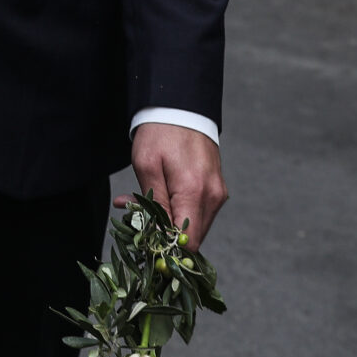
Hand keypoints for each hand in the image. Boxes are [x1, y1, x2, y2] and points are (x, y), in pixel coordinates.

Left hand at [127, 123, 226, 247]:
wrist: (181, 107)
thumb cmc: (160, 133)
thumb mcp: (146, 166)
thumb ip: (153, 203)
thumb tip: (155, 234)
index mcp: (195, 192)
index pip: (188, 242)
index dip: (168, 249)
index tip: (146, 241)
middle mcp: (213, 196)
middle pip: (193, 238)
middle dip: (165, 234)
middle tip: (138, 216)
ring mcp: (218, 193)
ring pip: (196, 227)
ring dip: (171, 222)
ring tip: (146, 202)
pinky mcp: (217, 189)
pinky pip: (199, 213)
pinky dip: (180, 212)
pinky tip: (162, 196)